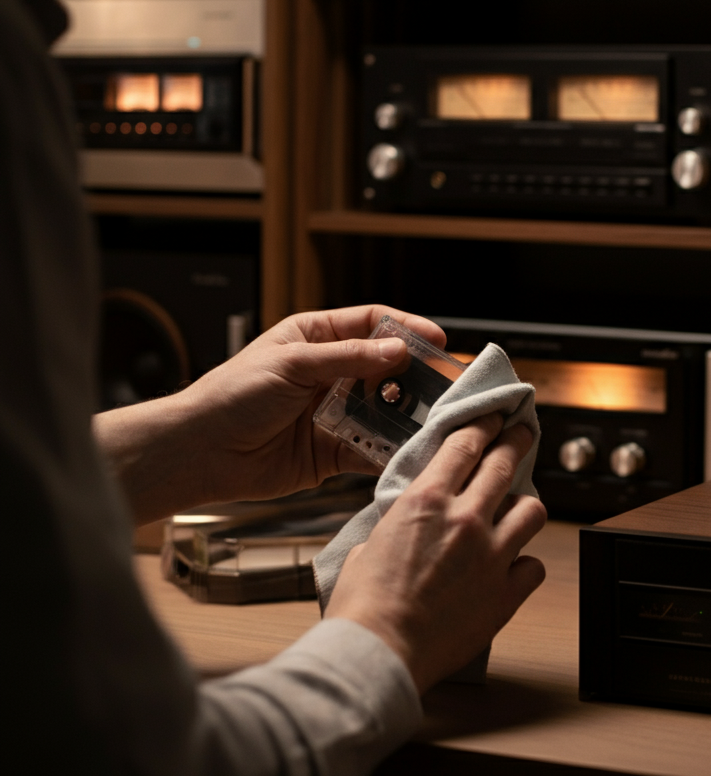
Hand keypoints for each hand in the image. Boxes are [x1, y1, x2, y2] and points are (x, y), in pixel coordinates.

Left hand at [93, 305, 444, 522]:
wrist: (200, 451)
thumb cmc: (232, 395)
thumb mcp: (291, 363)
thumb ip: (347, 358)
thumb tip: (397, 351)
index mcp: (316, 338)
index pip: (372, 324)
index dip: (406, 328)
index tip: (436, 340)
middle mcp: (330, 373)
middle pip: (385, 368)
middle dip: (416, 375)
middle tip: (446, 383)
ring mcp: (333, 412)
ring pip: (383, 409)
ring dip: (406, 414)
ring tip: (433, 418)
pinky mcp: (332, 451)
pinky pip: (370, 448)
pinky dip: (389, 450)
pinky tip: (407, 450)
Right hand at [325, 413, 546, 692]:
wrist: (379, 652)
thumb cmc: (364, 605)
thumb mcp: (370, 545)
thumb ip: (399, 526)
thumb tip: (406, 526)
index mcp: (426, 501)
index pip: (465, 445)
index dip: (484, 424)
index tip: (494, 417)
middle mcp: (465, 519)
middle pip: (504, 464)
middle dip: (516, 441)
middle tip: (522, 433)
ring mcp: (492, 555)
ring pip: (532, 510)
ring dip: (525, 506)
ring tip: (520, 509)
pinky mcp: (506, 593)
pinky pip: (534, 566)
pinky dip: (525, 565)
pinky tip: (513, 568)